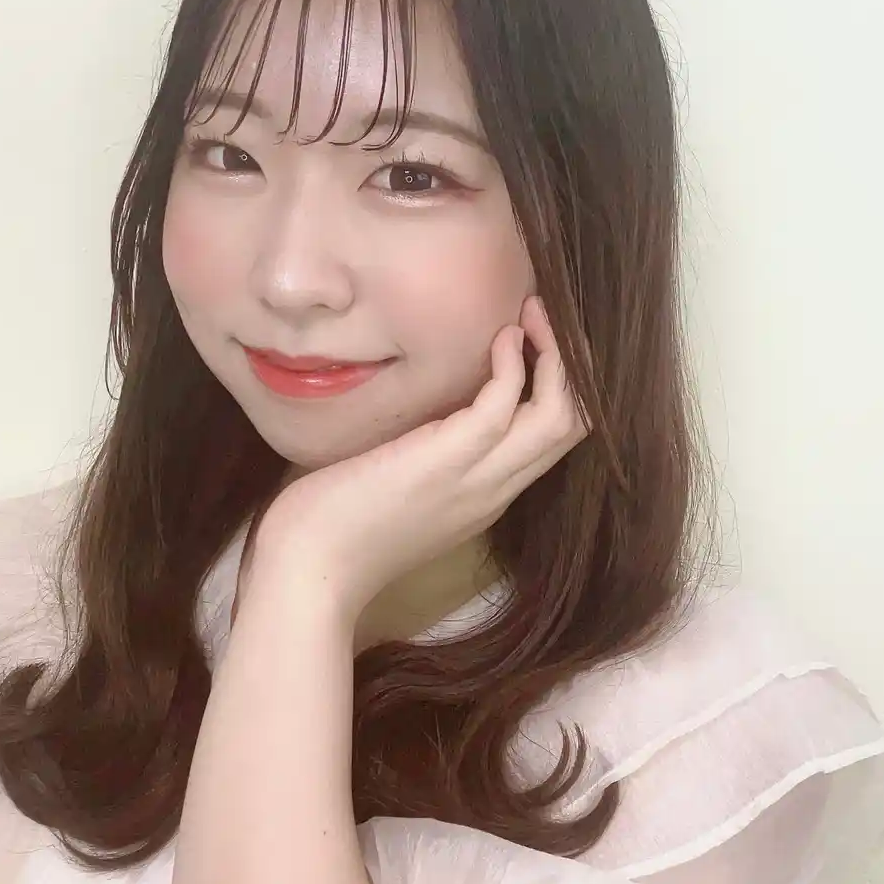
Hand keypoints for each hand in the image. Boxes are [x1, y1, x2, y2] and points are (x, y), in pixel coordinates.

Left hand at [241, 296, 590, 631]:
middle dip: (571, 364)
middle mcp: (496, 490)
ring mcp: (478, 478)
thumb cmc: (335, 529)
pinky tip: (501, 336)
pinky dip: (514, 364)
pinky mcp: (449, 460)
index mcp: (485, 495)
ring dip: (556, 356)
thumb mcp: (398, 488)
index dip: (559, 386)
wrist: (310, 571)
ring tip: (533, 312)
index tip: (538, 341)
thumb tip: (422, 410)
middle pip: (573, 426)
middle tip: (545, 315)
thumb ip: (424, 456)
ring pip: (560, 418)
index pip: (551, 440)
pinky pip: (505, 404)